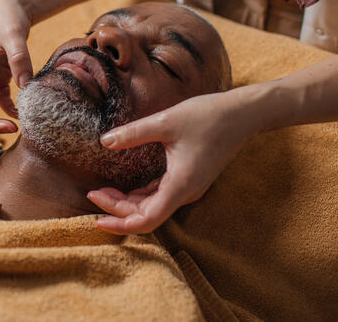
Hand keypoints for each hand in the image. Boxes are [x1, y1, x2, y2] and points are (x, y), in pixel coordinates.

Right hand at [0, 0, 32, 140]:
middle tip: (13, 129)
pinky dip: (11, 106)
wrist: (13, 2)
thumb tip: (26, 86)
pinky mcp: (1, 74)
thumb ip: (20, 59)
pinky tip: (23, 111)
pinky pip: (3, 97)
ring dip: (1, 118)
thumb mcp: (14, 35)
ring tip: (20, 125)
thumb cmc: (8, 15)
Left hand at [87, 90, 259, 234]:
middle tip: (93, 193)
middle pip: (147, 214)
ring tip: (104, 191)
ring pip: (154, 206)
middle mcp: (186, 192)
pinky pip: (162, 195)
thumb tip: (104, 141)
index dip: (119, 223)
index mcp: (180, 185)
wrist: (243, 114)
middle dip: (118, 209)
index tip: (96, 218)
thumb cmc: (208, 117)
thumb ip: (133, 133)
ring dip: (129, 203)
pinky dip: (142, 195)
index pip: (146, 220)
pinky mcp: (191, 178)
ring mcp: (190, 187)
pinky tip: (127, 187)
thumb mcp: (166, 122)